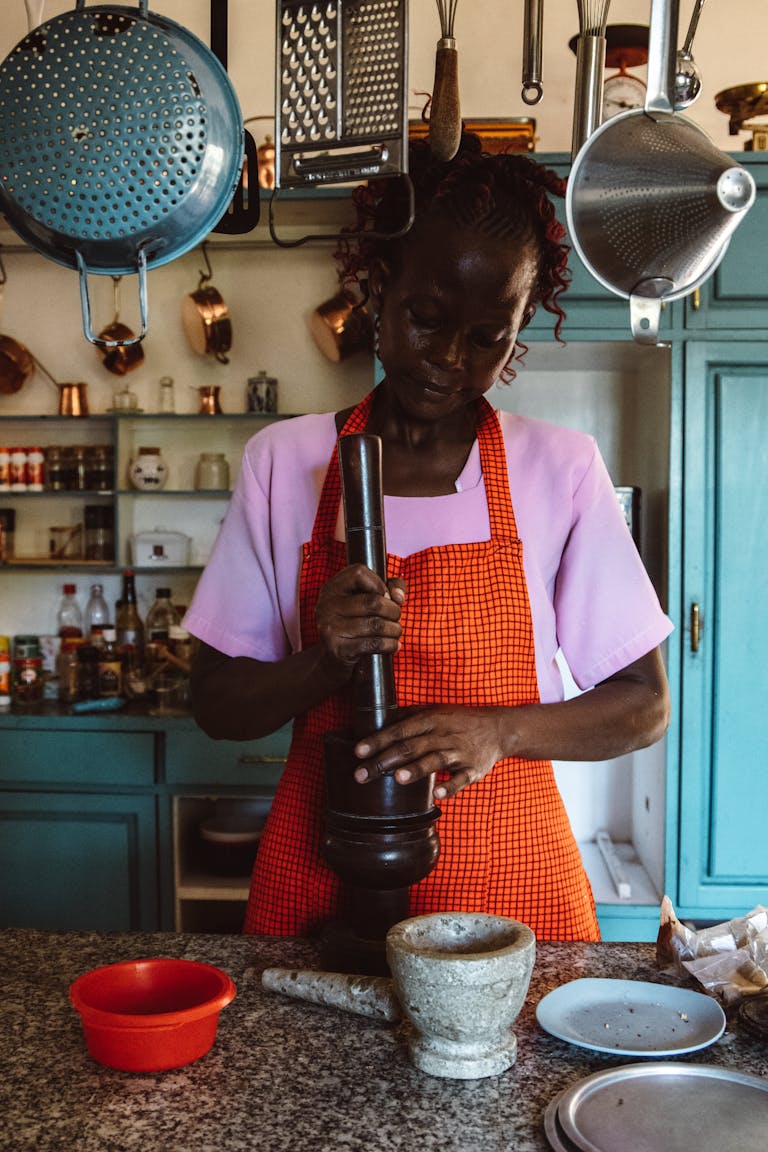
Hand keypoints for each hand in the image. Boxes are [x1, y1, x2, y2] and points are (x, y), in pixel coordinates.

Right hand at [315, 565, 405, 672]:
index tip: (385, 596)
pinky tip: (393, 645)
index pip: (359, 572)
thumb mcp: (367, 599)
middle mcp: (327, 605)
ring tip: (395, 632)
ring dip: (394, 629)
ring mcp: (330, 628)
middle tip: (396, 618)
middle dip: (393, 611)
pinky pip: (374, 644)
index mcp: (332, 587)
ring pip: (376, 624)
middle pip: (373, 602)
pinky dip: (390, 645)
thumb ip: (390, 586)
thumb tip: (398, 596)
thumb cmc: (355, 623)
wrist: (333, 658)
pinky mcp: (337, 649)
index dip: (379, 583)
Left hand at [353, 705, 505, 799]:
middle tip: (362, 774)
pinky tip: (437, 793)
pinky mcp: (474, 769)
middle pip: (412, 747)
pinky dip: (450, 786)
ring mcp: (460, 752)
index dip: (379, 739)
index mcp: (432, 719)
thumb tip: (377, 719)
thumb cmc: (459, 720)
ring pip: (435, 760)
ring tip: (398, 778)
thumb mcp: (435, 711)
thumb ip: (408, 716)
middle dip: (385, 760)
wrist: (498, 728)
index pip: (400, 729)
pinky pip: (461, 779)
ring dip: (417, 769)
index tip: (359, 751)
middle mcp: (444, 734)